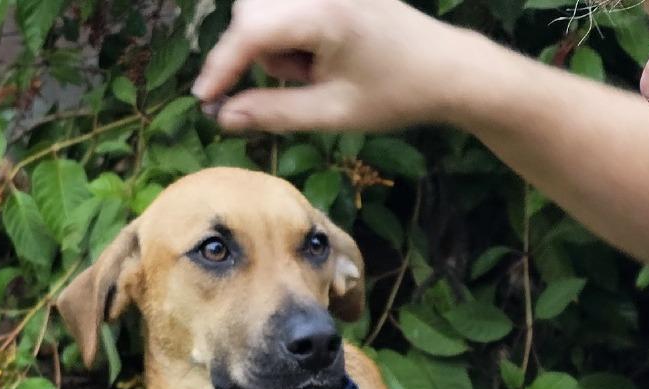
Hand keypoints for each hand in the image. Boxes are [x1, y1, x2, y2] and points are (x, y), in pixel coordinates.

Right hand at [192, 0, 464, 132]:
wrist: (445, 68)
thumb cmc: (395, 94)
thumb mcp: (332, 114)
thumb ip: (274, 114)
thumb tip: (223, 117)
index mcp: (325, 13)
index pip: (250, 31)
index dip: (221, 66)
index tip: (204, 99)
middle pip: (250, 12)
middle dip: (258, 55)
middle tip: (300, 85)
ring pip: (263, 9)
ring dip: (275, 45)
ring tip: (317, 71)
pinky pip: (284, 5)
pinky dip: (289, 33)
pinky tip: (321, 54)